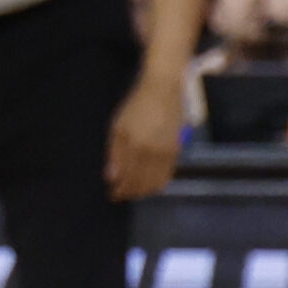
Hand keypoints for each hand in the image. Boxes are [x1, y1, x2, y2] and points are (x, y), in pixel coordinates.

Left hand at [106, 76, 183, 199]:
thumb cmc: (136, 106)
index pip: (125, 177)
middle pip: (140, 183)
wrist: (163, 90)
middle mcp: (150, 151)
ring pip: (155, 183)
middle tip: (121, 196)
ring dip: (143, 192)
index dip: (119, 190)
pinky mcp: (177, 152)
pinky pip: (167, 176)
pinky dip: (158, 185)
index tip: (112, 195)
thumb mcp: (117, 125)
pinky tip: (150, 186)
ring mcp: (165, 153)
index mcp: (132, 144)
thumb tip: (110, 177)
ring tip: (133, 192)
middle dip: (129, 193)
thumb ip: (114, 152)